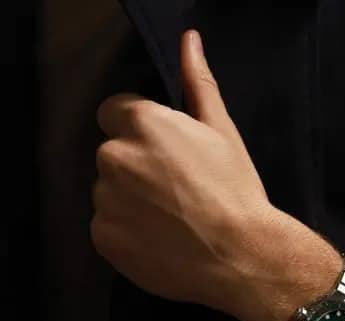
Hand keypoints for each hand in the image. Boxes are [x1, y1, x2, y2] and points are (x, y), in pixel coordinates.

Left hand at [92, 30, 343, 320]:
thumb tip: (189, 41)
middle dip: (136, 167)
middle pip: (113, 154)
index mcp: (142, 124)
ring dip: (129, 201)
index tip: (167, 156)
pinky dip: (126, 233)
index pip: (116, 113)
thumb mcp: (223, 133)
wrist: (241, 255)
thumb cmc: (236, 192)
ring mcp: (106, 201)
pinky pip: (107, 228)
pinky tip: (160, 241)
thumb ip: (198, 84)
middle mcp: (114, 157)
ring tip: (170, 220)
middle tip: (175, 191)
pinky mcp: (103, 239)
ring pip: (109, 193)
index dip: (142, 132)